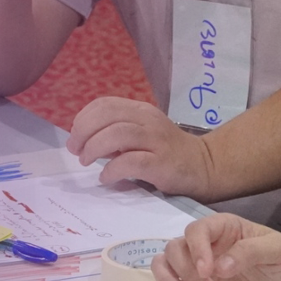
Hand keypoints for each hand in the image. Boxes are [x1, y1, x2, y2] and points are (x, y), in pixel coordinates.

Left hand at [67, 97, 210, 195]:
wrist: (204, 167)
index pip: (105, 104)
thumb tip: (84, 141)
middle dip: (84, 131)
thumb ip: (116, 133)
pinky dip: (112, 169)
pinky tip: (105, 177)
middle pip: (107, 115)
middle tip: (75, 150)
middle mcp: (148, 120)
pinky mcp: (162, 163)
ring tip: (86, 161)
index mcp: (140, 110)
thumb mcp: (141, 133)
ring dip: (94, 147)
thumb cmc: (167, 151)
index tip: (75, 135)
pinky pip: (131, 162)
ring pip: (117, 134)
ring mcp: (156, 140)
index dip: (84, 118)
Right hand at [151, 213, 280, 280]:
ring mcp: (199, 272)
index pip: (196, 230)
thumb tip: (220, 267)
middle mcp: (206, 247)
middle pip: (174, 249)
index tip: (207, 271)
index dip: (196, 249)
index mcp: (222, 229)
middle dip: (184, 271)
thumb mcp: (278, 250)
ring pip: (165, 268)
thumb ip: (249, 252)